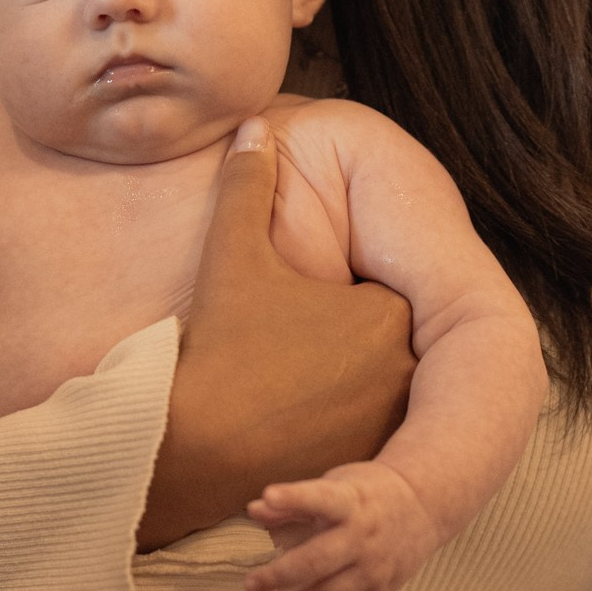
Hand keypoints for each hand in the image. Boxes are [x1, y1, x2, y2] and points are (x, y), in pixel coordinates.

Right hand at [137, 124, 415, 550]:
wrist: (189, 446)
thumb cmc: (215, 347)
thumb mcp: (231, 258)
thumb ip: (248, 188)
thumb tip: (253, 129)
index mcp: (382, 313)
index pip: (379, 284)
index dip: (334, 294)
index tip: (296, 308)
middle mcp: (402, 370)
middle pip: (381, 334)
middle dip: (344, 336)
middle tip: (290, 345)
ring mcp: (388, 422)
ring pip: (378, 383)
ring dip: (347, 379)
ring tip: (290, 382)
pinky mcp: (368, 461)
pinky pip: (368, 429)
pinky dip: (340, 421)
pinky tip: (292, 418)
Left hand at [246, 461, 439, 590]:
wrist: (424, 505)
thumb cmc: (369, 493)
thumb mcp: (337, 484)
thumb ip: (295, 501)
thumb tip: (254, 508)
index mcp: (350, 503)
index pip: (321, 498)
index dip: (294, 497)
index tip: (268, 495)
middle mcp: (362, 537)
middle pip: (318, 561)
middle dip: (280, 575)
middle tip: (250, 584)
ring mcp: (374, 568)